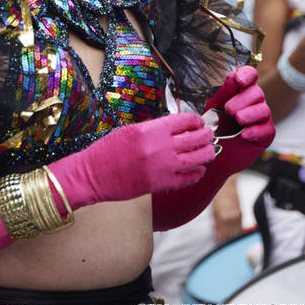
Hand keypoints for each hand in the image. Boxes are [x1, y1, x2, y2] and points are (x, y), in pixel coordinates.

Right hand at [50, 112, 214, 209]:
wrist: (93, 174)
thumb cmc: (108, 150)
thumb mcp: (131, 130)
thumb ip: (154, 129)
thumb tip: (175, 128)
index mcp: (152, 129)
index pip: (185, 120)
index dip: (196, 120)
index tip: (199, 122)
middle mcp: (161, 147)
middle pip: (196, 139)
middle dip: (206, 135)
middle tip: (209, 135)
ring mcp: (163, 167)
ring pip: (197, 159)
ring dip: (207, 153)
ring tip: (210, 151)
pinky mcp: (161, 184)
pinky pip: (188, 179)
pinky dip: (197, 174)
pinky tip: (199, 170)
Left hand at [204, 66, 274, 172]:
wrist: (214, 153)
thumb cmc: (215, 125)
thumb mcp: (215, 106)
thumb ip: (224, 92)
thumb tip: (232, 75)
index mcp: (242, 91)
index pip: (251, 76)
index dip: (248, 74)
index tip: (239, 80)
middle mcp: (254, 102)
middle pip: (257, 92)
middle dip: (242, 99)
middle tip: (228, 110)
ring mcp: (262, 119)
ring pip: (264, 110)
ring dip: (250, 113)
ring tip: (238, 119)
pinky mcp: (266, 135)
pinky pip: (266, 129)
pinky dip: (255, 131)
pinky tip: (244, 134)